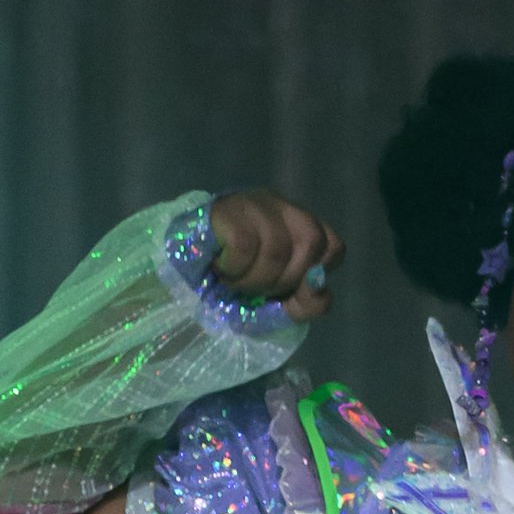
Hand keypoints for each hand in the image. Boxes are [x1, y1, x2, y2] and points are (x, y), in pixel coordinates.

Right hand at [208, 187, 344, 321]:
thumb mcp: (275, 309)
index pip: (333, 246)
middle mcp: (282, 208)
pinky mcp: (225, 208)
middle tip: (257, 290)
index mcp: (299, 229)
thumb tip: (320, 284)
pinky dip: (234, 268)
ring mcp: (254, 203)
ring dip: (254, 279)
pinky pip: (245, 243)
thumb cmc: (231, 295)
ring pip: (278, 245)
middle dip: (286, 280)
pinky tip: (220, 269)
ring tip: (233, 283)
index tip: (287, 291)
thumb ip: (306, 302)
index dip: (315, 274)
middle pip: (312, 240)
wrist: (180, 287)